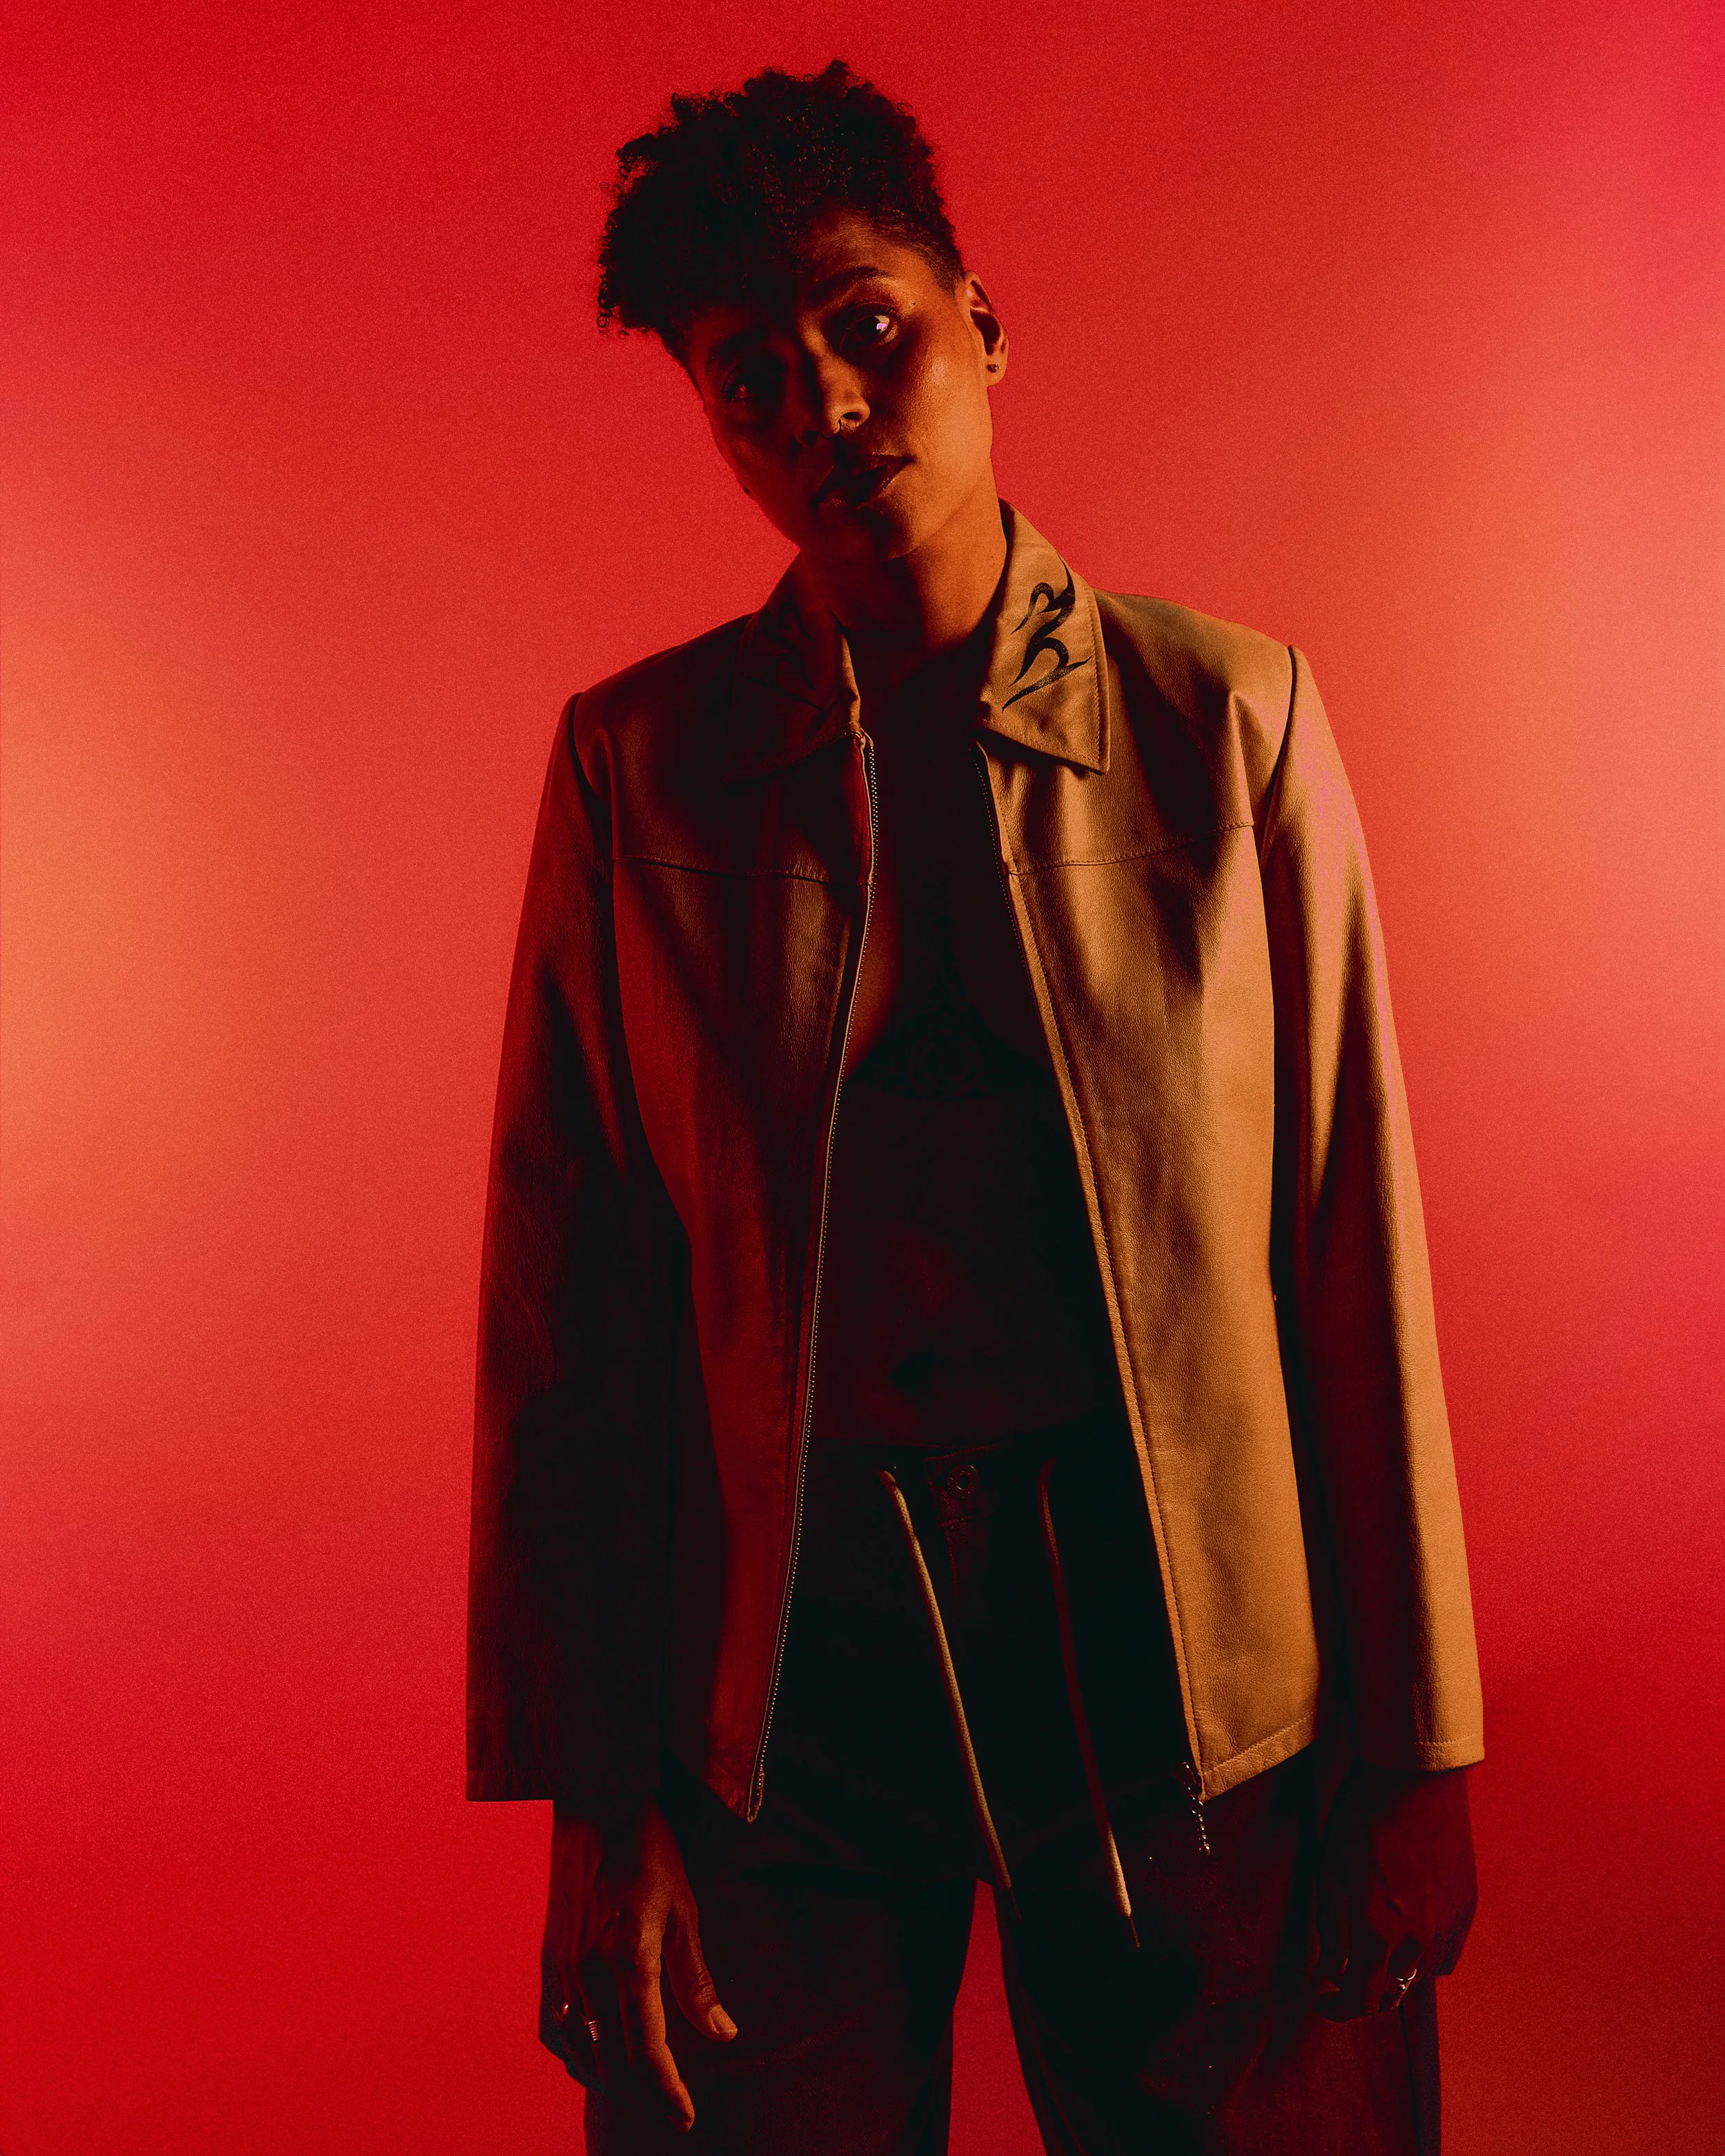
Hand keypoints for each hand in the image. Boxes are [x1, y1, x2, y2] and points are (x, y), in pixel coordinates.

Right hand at [540, 1794, 736, 2129]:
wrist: (595, 1807)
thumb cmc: (649, 1854)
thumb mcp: (685, 1911)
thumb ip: (697, 1981)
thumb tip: (723, 2036)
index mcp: (629, 1958)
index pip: (647, 2049)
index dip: (669, 2091)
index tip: (686, 2117)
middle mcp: (589, 1972)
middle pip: (613, 2062)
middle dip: (644, 2089)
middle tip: (671, 2097)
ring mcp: (561, 1969)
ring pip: (580, 2054)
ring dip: (610, 2078)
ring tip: (639, 2083)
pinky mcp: (546, 1962)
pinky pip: (554, 2031)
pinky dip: (574, 2055)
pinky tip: (593, 2057)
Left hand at [1314, 1761, 1476, 2019]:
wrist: (1414, 1779)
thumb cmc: (1362, 1820)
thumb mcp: (1329, 1872)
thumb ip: (1331, 1931)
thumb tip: (1334, 1971)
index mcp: (1380, 1936)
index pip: (1361, 2000)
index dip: (1338, 2008)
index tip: (1324, 2000)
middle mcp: (1420, 1941)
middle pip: (1394, 1994)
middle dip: (1366, 1993)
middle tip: (1346, 1975)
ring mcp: (1449, 1926)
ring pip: (1421, 1975)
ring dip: (1396, 1972)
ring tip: (1377, 1948)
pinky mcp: (1467, 1907)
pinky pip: (1448, 1952)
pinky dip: (1426, 1954)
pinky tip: (1411, 1932)